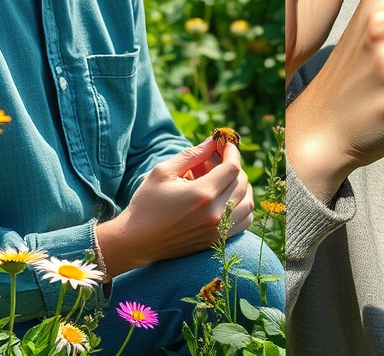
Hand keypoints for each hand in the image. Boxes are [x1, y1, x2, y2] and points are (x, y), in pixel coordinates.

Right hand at [97, 138, 253, 277]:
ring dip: (241, 185)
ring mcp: (218, 231)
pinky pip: (244, 221)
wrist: (136, 241)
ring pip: (247, 203)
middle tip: (214, 160)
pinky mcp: (217, 242)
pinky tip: (228, 197)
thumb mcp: (163, 172)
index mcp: (201, 195)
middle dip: (231, 165)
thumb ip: (191, 155)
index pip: (232, 168)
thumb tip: (212, 141)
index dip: (231, 152)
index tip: (225, 144)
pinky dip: (242, 206)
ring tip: (222, 178)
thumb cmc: (146, 204)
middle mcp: (215, 214)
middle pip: (241, 183)